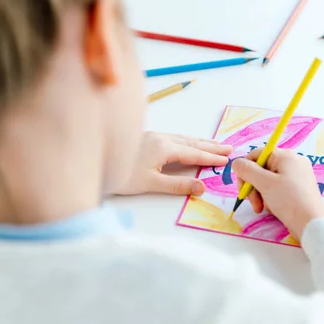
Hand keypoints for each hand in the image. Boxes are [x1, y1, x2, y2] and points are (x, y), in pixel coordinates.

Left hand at [116, 132, 231, 195]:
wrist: (94, 161)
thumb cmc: (121, 175)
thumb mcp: (151, 184)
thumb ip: (177, 185)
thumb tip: (202, 187)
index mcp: (164, 148)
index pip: (194, 153)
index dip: (211, 158)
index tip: (227, 159)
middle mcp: (160, 138)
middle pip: (191, 142)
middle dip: (211, 146)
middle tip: (229, 147)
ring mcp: (153, 136)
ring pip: (183, 138)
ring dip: (200, 141)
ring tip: (215, 144)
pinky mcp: (146, 137)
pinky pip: (174, 137)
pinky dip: (187, 140)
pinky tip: (188, 142)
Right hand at [232, 148, 323, 239]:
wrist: (311, 224)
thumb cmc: (288, 200)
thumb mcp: (264, 183)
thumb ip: (247, 170)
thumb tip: (236, 163)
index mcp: (285, 156)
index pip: (256, 155)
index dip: (246, 170)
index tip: (243, 188)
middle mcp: (292, 162)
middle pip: (261, 168)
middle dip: (253, 186)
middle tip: (253, 203)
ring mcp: (297, 175)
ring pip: (268, 180)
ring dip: (260, 194)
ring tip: (262, 208)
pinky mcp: (299, 188)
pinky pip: (278, 188)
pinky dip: (271, 197)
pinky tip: (273, 208)